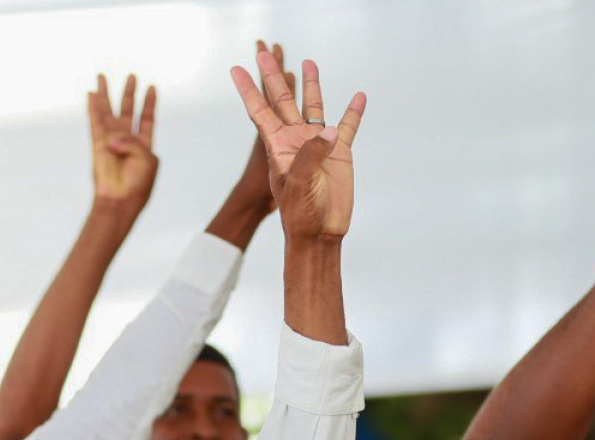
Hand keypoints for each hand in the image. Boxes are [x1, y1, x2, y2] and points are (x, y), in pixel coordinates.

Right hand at [88, 73, 156, 215]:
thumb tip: (112, 137)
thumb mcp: (147, 159)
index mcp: (144, 147)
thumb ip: (133, 141)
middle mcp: (127, 141)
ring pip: (108, 112)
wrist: (120, 200)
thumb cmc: (137, 184)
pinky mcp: (98, 144)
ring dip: (106, 94)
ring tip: (102, 76)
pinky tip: (91, 93)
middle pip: (128, 111)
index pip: (147, 120)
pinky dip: (93, 107)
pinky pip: (95, 121)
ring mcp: (111, 141)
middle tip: (132, 76)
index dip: (149, 104)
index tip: (151, 87)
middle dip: (129, 94)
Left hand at [228, 49, 363, 241]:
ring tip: (309, 63)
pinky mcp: (339, 153)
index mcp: (278, 146)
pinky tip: (358, 96)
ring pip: (314, 108)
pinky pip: (347, 127)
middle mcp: (295, 140)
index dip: (248, 90)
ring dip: (312, 86)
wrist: (321, 232)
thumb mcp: (299, 182)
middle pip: (283, 100)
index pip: (259, 111)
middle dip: (274, 76)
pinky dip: (353, 112)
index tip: (236, 70)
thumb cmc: (301, 212)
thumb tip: (326, 130)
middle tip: (264, 52)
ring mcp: (317, 144)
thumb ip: (310, 154)